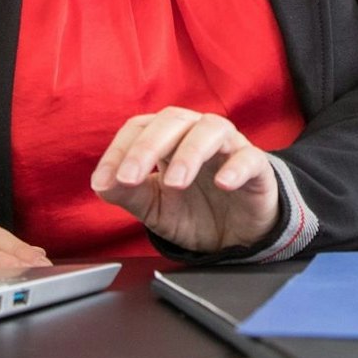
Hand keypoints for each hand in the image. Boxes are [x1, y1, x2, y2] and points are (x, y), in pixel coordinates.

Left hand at [92, 106, 279, 253]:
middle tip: (130, 178)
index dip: (119, 151)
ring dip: (188, 153)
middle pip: (172, 120)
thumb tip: (101, 183)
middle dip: (147, 148)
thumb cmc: (194, 212)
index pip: (139, 127)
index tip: (104, 181)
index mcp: (168, 138)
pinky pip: (249, 158)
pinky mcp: (257, 166)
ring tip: (175, 183)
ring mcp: (229, 147)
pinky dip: (235, 168)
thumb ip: (129, 194)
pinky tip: (222, 184)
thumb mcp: (154, 208)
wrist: (236, 237)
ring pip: (210, 130)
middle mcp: (197, 133)